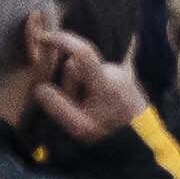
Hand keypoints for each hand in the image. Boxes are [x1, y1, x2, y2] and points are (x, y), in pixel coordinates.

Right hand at [15, 13, 136, 145]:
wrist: (140, 140)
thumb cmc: (109, 136)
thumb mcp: (79, 128)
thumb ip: (58, 107)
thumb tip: (40, 87)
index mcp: (104, 82)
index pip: (82, 52)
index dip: (62, 40)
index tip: (42, 38)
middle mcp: (115, 70)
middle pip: (78, 66)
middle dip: (70, 83)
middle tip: (78, 107)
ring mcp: (123, 70)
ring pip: (88, 70)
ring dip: (82, 84)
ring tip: (91, 107)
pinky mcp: (127, 72)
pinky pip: (108, 61)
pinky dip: (99, 68)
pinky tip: (106, 67)